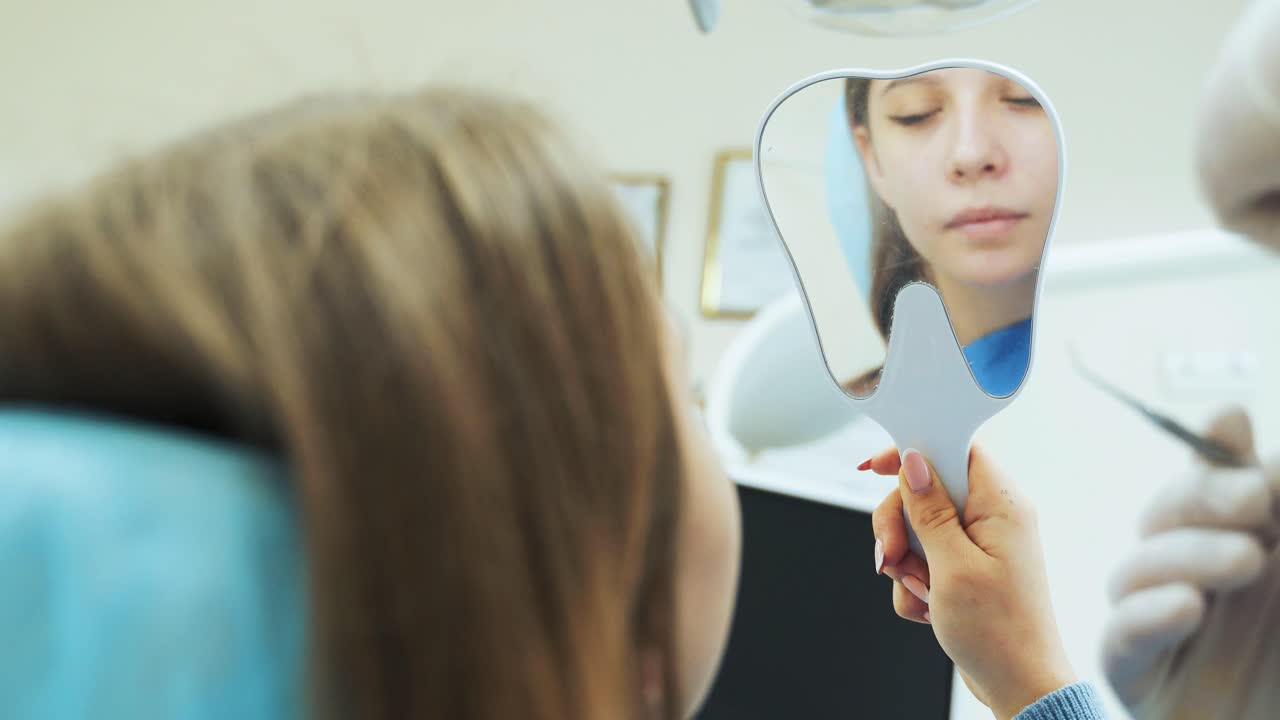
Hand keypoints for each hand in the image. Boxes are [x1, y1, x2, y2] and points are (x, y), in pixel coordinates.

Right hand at [863, 446, 1075, 719]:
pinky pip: (923, 559)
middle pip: (924, 490)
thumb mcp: (954, 567)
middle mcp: (993, 517)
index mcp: (1001, 504)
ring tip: (921, 592)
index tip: (874, 466)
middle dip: (898, 525)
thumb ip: (930, 509)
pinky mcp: (967, 568)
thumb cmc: (1000, 633)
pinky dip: (916, 584)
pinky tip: (929, 608)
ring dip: (906, 561)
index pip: (954, 447)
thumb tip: (914, 462)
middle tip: (892, 557)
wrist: (1019, 687)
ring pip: (917, 527)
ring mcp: (979, 544)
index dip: (913, 451)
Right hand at [1102, 408, 1279, 718]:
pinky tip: (1189, 608)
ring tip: (1247, 561)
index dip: (1215, 455)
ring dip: (1188, 557)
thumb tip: (1234, 420)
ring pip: (1136, 570)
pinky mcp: (1135, 675)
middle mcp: (1191, 577)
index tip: (1236, 431)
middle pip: (1165, 516)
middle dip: (1204, 497)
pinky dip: (1150, 616)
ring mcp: (1159, 625)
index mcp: (1234, 543)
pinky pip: (1123, 638)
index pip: (1207, 482)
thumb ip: (1279, 511)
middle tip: (1258, 495)